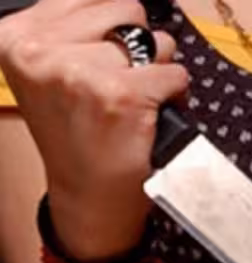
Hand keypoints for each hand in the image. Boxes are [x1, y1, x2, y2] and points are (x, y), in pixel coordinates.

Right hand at [0, 0, 188, 259]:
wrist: (88, 196)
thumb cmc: (76, 137)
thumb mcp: (50, 74)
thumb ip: (71, 31)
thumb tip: (122, 6)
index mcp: (17, 38)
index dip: (111, 29)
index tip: (107, 58)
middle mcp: (43, 51)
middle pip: (126, 11)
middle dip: (136, 47)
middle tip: (124, 84)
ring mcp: (83, 73)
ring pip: (155, 40)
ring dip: (157, 68)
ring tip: (138, 99)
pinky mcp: (123, 96)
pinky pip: (174, 73)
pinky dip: (176, 93)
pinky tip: (153, 114)